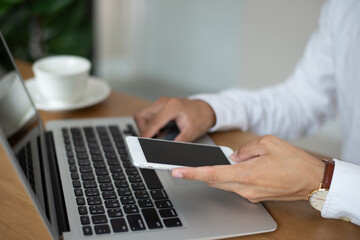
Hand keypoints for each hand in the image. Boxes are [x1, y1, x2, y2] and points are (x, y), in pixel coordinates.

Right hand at [134, 97, 215, 141]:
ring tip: (158, 135)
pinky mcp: (161, 106)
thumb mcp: (191, 133)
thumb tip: (167, 151)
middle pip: (141, 116)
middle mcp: (164, 102)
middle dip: (144, 130)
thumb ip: (178, 143)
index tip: (142, 145)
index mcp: (172, 107)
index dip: (146, 135)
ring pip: (143, 116)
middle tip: (151, 140)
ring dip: (146, 127)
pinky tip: (161, 130)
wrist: (206, 109)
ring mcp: (161, 103)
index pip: (152, 122)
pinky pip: (148, 115)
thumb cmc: (201, 117)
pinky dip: (151, 125)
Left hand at [172, 135, 324, 201]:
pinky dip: (231, 177)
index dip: (192, 173)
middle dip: (202, 172)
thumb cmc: (294, 161)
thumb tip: (234, 156)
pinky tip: (239, 168)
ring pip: (225, 183)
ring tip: (225, 161)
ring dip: (219, 173)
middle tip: (189, 164)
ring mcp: (250, 195)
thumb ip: (245, 149)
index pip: (212, 174)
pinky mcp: (255, 197)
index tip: (177, 171)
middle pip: (215, 180)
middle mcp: (246, 189)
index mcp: (246, 174)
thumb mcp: (268, 143)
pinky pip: (236, 186)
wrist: (313, 181)